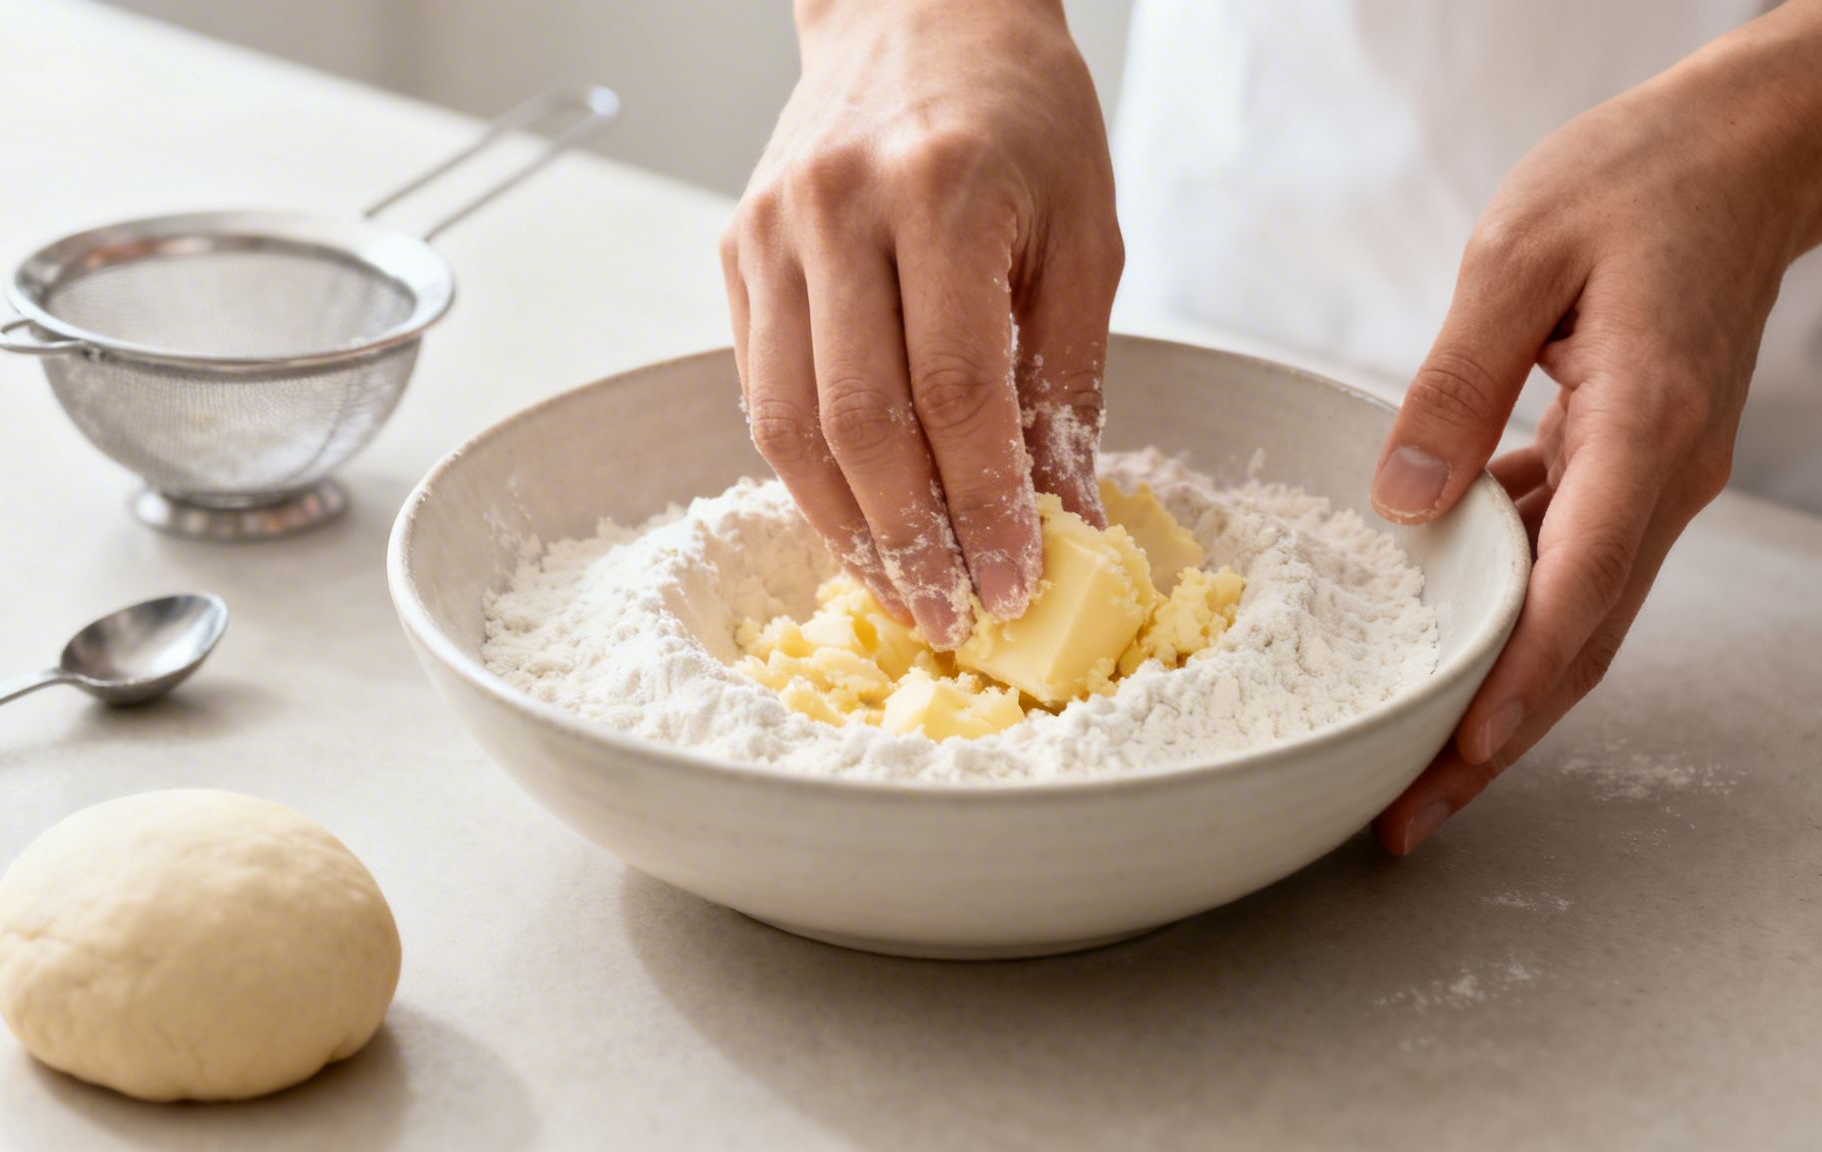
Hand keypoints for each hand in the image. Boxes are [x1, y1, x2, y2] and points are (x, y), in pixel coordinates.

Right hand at [721, 0, 1123, 647]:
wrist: (922, 11)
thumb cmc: (1024, 118)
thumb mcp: (1084, 236)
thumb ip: (1066, 383)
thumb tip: (1066, 520)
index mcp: (940, 193)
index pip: (955, 392)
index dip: (982, 506)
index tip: (1011, 583)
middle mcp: (836, 210)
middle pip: (858, 421)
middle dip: (908, 542)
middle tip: (952, 617)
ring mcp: (771, 231)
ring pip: (787, 421)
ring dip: (846, 528)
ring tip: (901, 591)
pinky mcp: (737, 252)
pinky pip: (760, 390)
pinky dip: (809, 472)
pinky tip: (858, 520)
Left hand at [1366, 32, 1821, 852]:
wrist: (1740, 156)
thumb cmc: (1635, 185)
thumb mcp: (1517, 258)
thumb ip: (1454, 386)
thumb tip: (1401, 505)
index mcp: (1644, 431)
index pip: (1578, 594)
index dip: (1514, 692)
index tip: (1457, 765)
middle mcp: (1663, 479)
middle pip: (1575, 643)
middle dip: (1493, 741)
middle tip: (1407, 820)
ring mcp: (1654, 482)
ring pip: (1570, 618)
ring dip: (1493, 694)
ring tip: (1407, 759)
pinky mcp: (1630, 468)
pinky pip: (1563, 562)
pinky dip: (1501, 613)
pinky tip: (1428, 634)